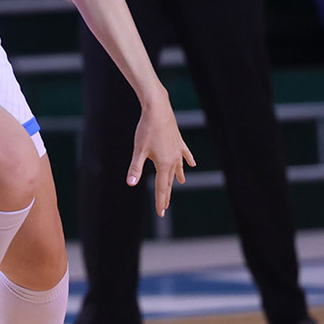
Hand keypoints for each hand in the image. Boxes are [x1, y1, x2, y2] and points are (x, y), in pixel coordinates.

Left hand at [127, 95, 194, 216]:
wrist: (158, 109)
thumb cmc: (146, 129)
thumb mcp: (138, 150)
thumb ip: (135, 168)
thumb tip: (131, 183)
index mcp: (163, 164)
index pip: (161, 188)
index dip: (160, 201)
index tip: (161, 213)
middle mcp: (173, 159)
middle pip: (169, 181)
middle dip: (166, 194)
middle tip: (165, 206)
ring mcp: (177, 150)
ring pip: (178, 168)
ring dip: (178, 176)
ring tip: (181, 183)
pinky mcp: (179, 141)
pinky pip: (185, 154)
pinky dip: (188, 160)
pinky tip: (192, 164)